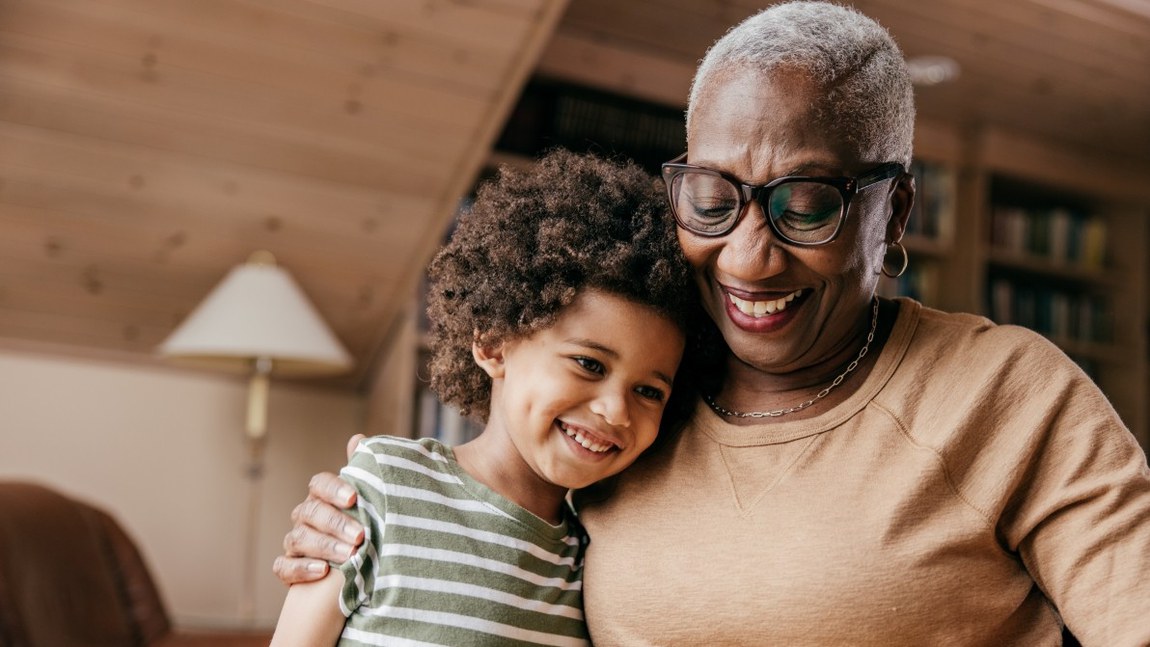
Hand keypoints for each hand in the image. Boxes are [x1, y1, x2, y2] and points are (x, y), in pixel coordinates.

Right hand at [272, 435, 366, 584]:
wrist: (356, 566)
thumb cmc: (363, 526)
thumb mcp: (367, 501)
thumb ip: (363, 473)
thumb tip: (358, 438)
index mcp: (322, 497)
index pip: (319, 484)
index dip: (334, 489)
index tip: (353, 498)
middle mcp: (305, 516)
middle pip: (311, 513)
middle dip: (336, 523)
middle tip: (360, 536)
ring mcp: (295, 542)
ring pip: (298, 538)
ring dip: (324, 547)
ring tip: (348, 556)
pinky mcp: (288, 567)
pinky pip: (283, 566)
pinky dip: (300, 569)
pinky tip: (322, 571)